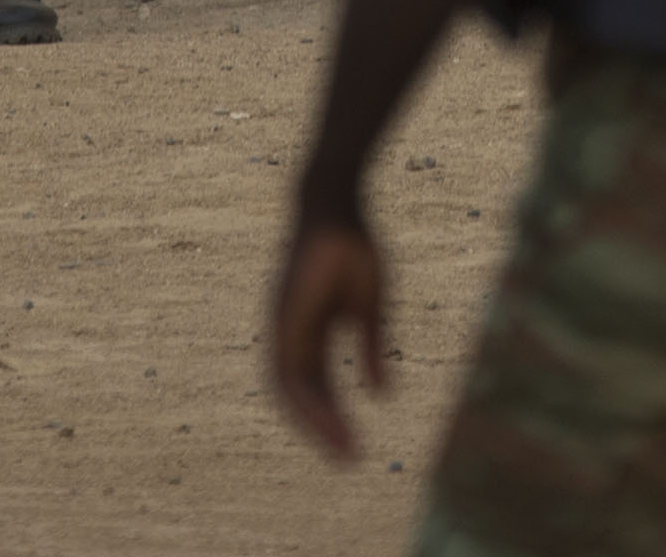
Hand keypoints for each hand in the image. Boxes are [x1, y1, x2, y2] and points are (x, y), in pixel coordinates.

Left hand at [266, 216, 388, 462]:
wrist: (334, 205)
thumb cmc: (354, 248)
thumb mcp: (369, 308)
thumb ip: (370, 349)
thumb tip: (383, 396)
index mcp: (311, 330)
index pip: (317, 384)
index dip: (333, 414)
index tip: (356, 445)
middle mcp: (291, 335)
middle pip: (302, 394)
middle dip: (325, 428)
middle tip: (350, 461)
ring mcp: (283, 328)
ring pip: (290, 390)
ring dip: (316, 423)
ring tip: (344, 449)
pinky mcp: (282, 319)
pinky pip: (286, 370)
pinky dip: (305, 398)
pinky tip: (327, 417)